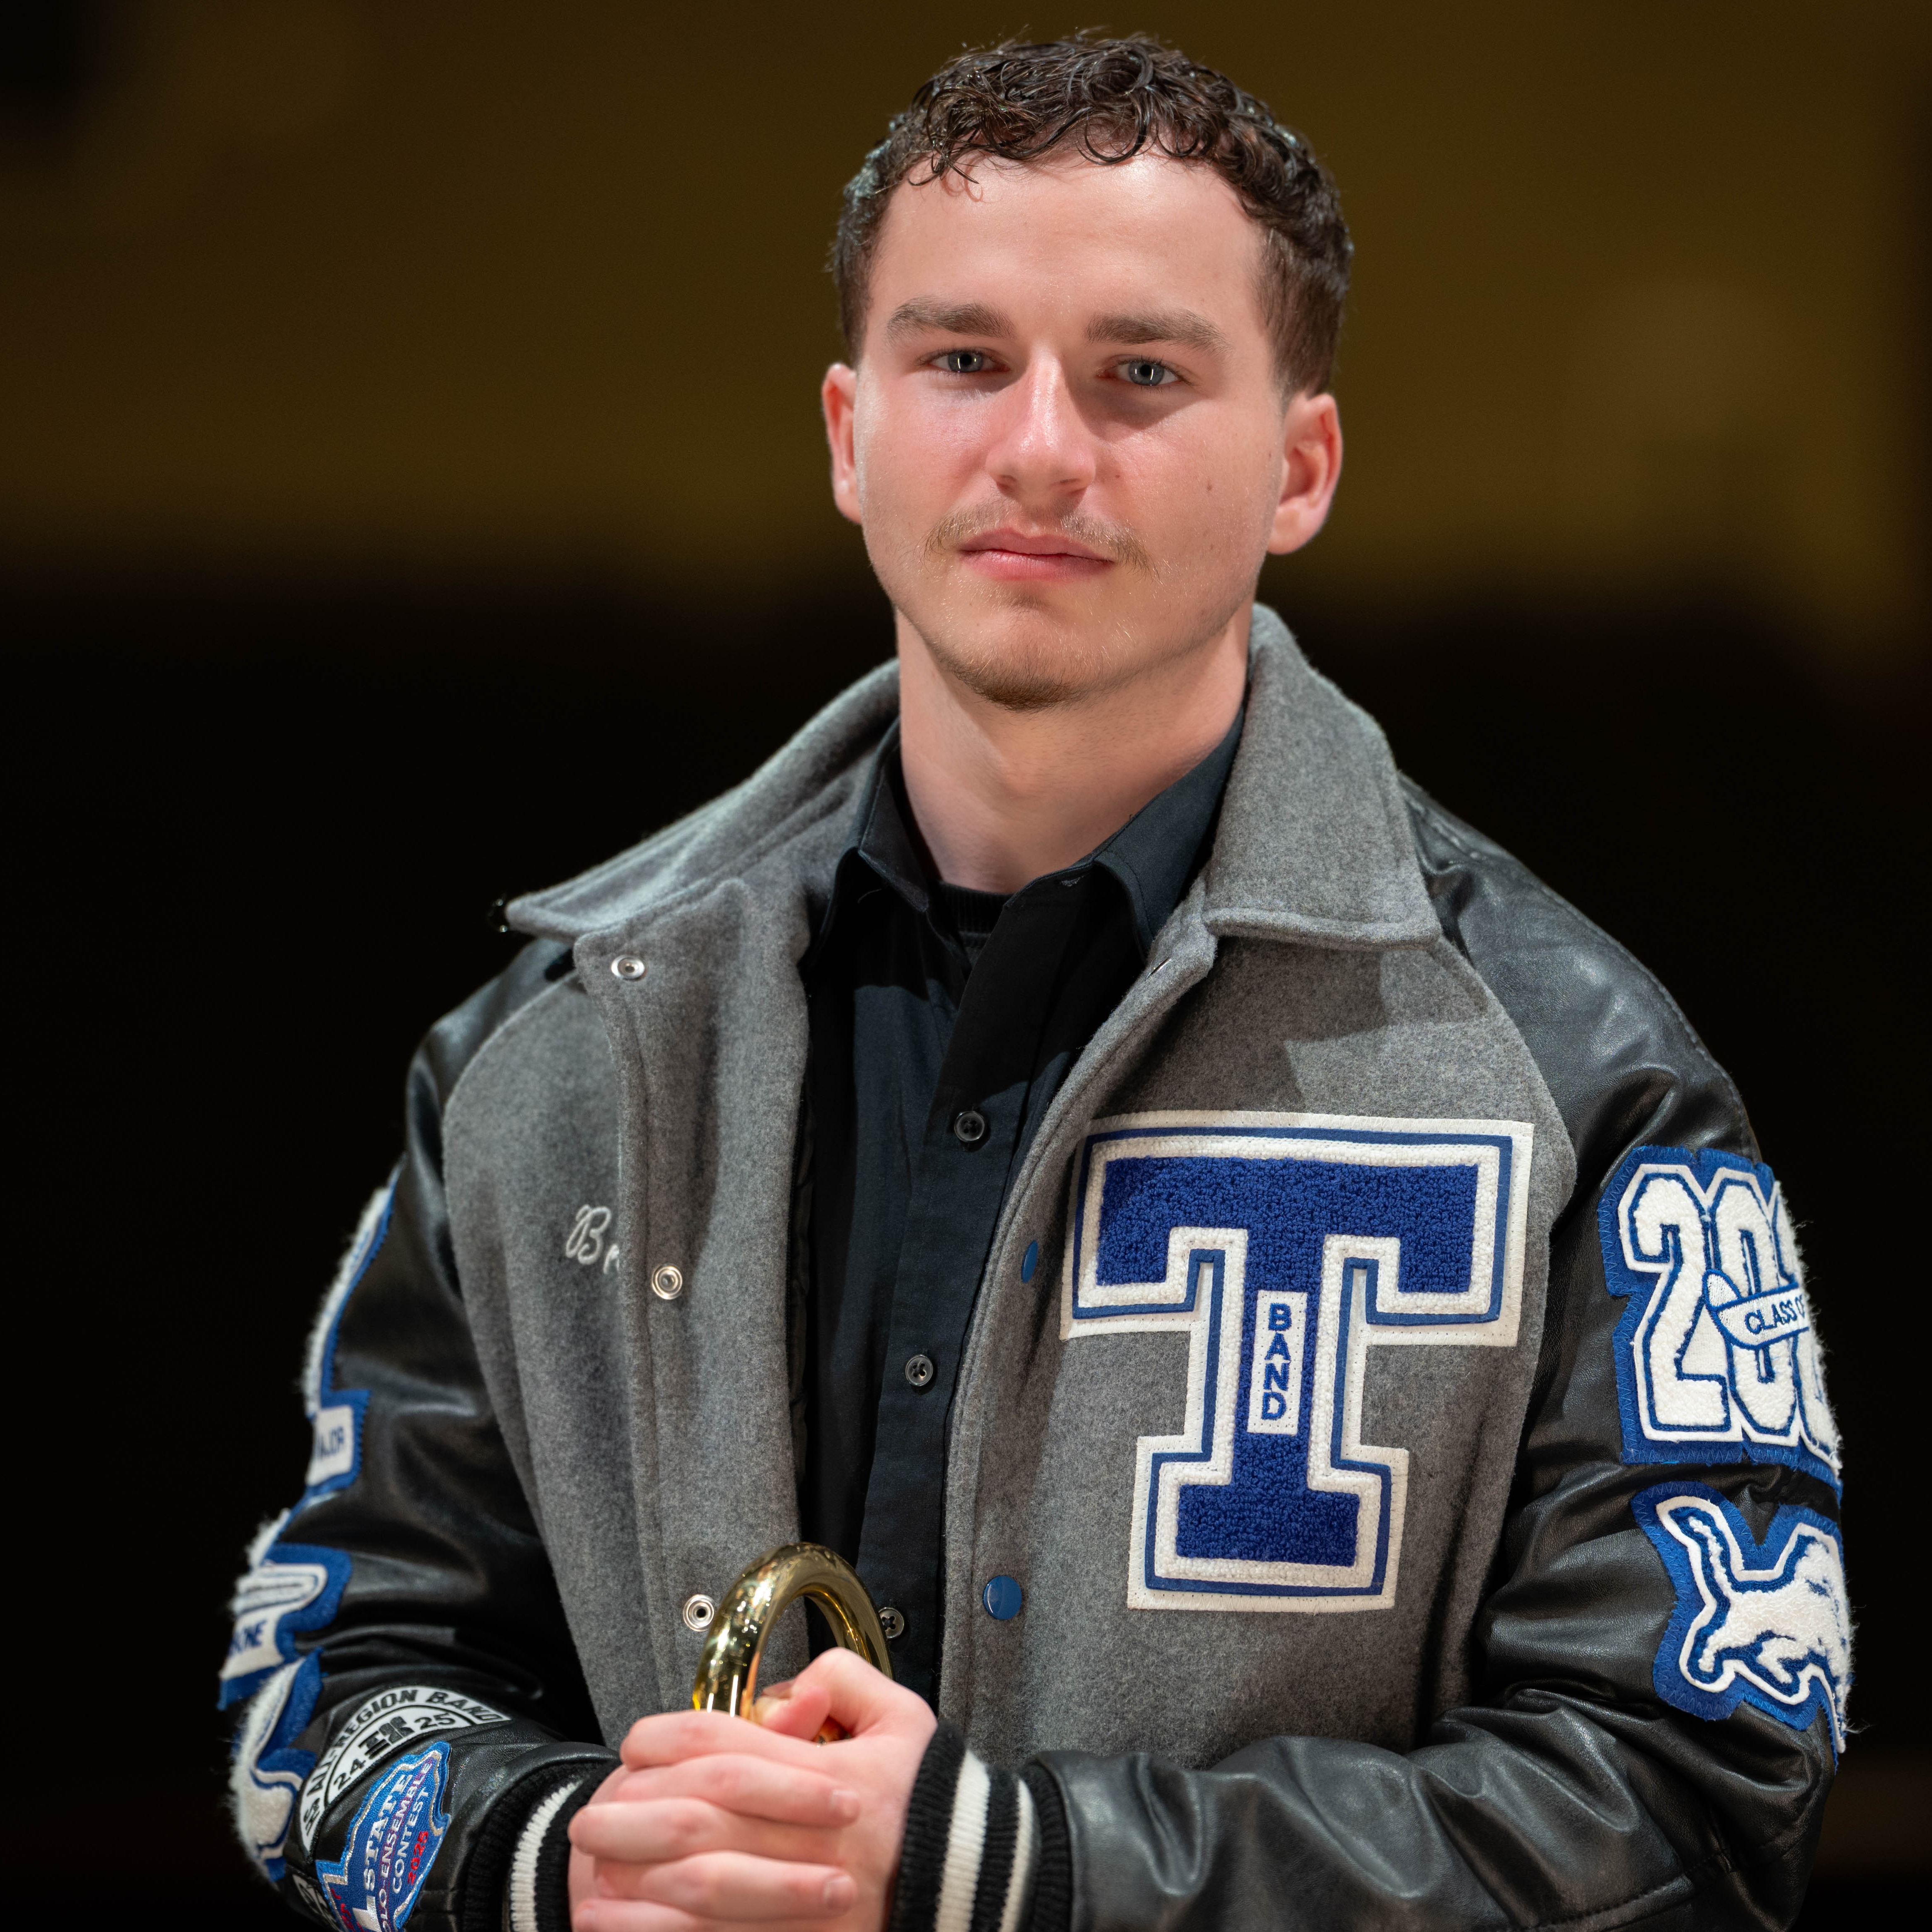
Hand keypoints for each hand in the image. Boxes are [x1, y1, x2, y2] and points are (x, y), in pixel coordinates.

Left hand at [569, 1647, 937, 1930]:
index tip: (632, 1745)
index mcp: (836, 1778)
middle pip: (702, 1823)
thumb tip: (786, 1692)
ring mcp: (808, 1904)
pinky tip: (623, 1929)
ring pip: (701, 1893)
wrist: (981, 1884)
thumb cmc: (934, 1801)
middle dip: (633, 1819)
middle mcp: (816, 1841)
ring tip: (590, 1878)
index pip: (730, 1749)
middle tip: (588, 1817)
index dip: (670, 1743)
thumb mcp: (904, 1719)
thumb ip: (845, 1682)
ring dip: (637, 1886)